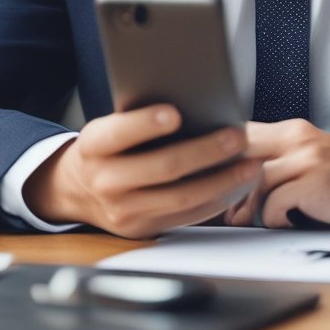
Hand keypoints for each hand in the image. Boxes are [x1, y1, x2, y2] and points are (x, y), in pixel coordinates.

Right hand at [23, 105, 260, 238]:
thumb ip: (138, 119)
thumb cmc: (109, 147)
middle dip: (205, 152)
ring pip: (181, 197)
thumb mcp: (110, 127)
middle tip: (237, 137)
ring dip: (223, 181)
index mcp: (94, 145)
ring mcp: (124, 210)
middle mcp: (105, 180)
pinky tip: (237, 186)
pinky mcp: (143, 229)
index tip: (175, 113)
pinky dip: (218, 201)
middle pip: (162, 167)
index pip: (119, 133)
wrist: (79, 190)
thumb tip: (193, 100)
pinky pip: (187, 216)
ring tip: (250, 164)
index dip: (146, 124)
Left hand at [224, 120, 329, 227]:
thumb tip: (237, 179)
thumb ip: (277, 157)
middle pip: (242, 154)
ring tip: (246, 220)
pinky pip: (275, 203)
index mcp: (291, 130)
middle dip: (227, 183)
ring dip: (247, 207)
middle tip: (223, 206)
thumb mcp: (309, 153)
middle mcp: (296, 139)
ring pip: (255, 181)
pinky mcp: (314, 183)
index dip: (223, 159)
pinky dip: (271, 218)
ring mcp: (306, 159)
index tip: (215, 180)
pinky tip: (279, 222)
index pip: (243, 135)